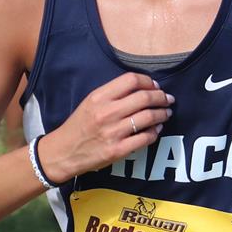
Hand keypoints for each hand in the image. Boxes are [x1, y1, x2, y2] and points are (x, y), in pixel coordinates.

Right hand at [40, 72, 173, 178]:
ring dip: (162, 114)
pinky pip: (145, 138)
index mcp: (99, 97)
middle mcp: (106, 113)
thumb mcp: (90, 102)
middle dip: (161, 97)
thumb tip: (144, 88)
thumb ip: (113, 94)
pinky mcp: (117, 150)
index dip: (148, 81)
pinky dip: (155, 132)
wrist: (63, 152)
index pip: (131, 80)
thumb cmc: (79, 125)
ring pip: (148, 117)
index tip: (155, 86)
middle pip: (144, 98)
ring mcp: (113, 132)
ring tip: (166, 113)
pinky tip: (157, 129)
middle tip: (167, 99)